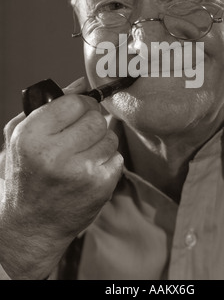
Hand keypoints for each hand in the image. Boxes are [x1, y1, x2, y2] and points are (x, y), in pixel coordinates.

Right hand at [0, 77, 122, 278]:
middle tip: (81, 135)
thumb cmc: (25, 176)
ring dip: (101, 143)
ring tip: (83, 156)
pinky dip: (107, 162)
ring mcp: (80, 172)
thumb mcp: (21, 137)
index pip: (75, 102)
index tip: (80, 111)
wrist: (30, 226)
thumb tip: (81, 82)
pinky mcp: (99, 187)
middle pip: (96, 118)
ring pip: (110, 137)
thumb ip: (49, 105)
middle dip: (92, 123)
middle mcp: (55, 154)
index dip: (81, 104)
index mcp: (32, 136)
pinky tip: (90, 171)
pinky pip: (117, 158)